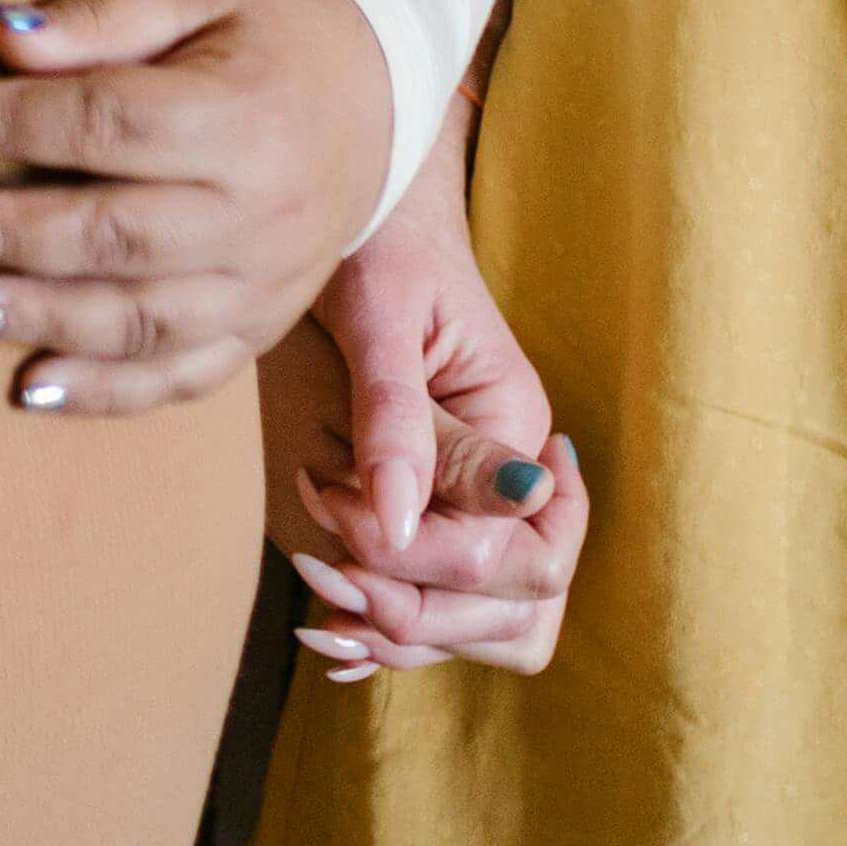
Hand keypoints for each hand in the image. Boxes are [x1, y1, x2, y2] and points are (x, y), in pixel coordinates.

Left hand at [0, 0, 388, 415]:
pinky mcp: (262, 327)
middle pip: (115, 232)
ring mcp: (265, 283)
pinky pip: (182, 377)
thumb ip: (105, 14)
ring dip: (40, 318)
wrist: (380, 97)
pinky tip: (30, 387)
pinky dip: (106, 391)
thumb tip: (1, 37)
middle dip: (4, 232)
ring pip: (141, 318)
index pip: (107, 124)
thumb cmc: (271, 30)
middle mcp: (259, 212)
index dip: (7, 123)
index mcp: (243, 116)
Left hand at [260, 165, 584, 677]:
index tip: (330, 506)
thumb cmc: (376, 244)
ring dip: (417, 632)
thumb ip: (399, 420)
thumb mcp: (382, 317)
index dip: (413, 561)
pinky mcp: (445, 508)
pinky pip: (454, 605)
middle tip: (328, 568)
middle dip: (418, 611)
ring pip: (497, 623)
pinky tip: (336, 625)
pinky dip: (403, 630)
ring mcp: (486, 499)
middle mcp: (516, 475)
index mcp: (518, 427)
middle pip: (517, 606)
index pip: (495, 554)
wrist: (370, 213)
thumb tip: (403, 526)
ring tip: (331, 603)